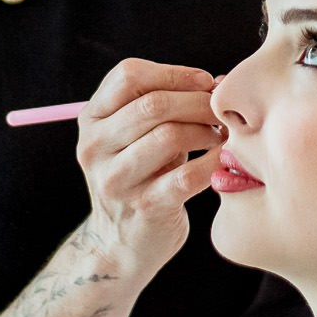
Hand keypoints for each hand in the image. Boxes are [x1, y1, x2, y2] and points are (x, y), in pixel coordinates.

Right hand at [73, 59, 223, 281]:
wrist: (120, 243)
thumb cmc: (141, 175)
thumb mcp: (134, 135)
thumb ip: (162, 104)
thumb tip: (218, 82)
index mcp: (92, 119)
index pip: (128, 75)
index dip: (173, 73)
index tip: (205, 82)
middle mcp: (95, 147)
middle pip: (153, 104)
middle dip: (198, 101)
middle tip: (222, 111)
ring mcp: (116, 179)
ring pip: (170, 135)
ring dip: (206, 130)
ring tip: (221, 135)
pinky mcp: (144, 207)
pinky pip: (187, 175)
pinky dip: (213, 161)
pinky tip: (224, 159)